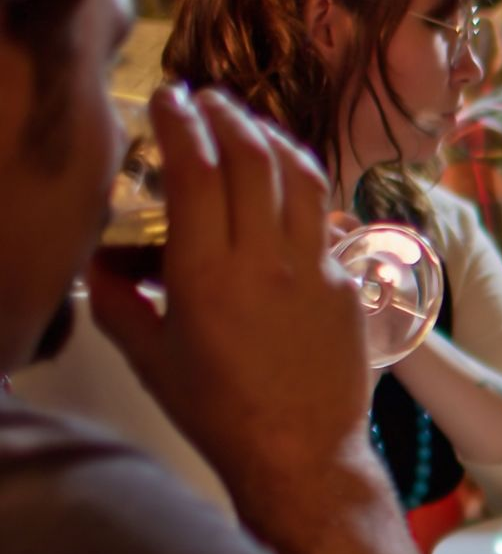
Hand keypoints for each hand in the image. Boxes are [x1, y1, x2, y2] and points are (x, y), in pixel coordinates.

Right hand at [86, 87, 372, 500]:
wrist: (301, 455)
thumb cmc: (218, 413)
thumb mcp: (150, 359)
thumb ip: (119, 302)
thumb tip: (101, 261)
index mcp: (207, 274)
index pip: (197, 170)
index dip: (181, 122)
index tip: (168, 98)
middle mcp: (266, 261)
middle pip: (253, 159)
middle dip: (228, 116)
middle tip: (207, 100)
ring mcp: (316, 270)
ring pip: (301, 178)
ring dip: (274, 140)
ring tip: (251, 127)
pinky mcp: (348, 286)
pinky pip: (325, 223)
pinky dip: (302, 194)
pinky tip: (287, 193)